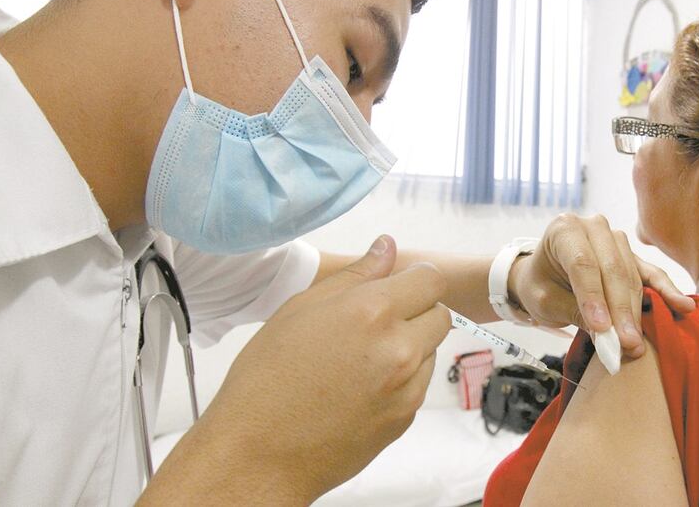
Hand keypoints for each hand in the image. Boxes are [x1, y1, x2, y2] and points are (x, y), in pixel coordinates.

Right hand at [142, 236, 450, 503]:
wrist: (258, 452)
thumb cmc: (267, 377)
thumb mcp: (302, 308)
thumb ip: (355, 275)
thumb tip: (387, 246)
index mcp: (372, 311)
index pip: (431, 279)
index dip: (416, 278)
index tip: (398, 284)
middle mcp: (398, 347)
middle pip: (440, 313)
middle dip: (418, 309)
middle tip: (379, 321)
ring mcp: (406, 387)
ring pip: (432, 349)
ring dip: (412, 344)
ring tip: (363, 357)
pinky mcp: (405, 418)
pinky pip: (419, 384)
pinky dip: (403, 378)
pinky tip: (363, 385)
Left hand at [508, 214, 694, 358]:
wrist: (543, 275)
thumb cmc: (540, 285)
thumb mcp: (546, 300)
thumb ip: (576, 312)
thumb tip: (608, 336)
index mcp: (564, 229)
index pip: (583, 264)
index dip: (594, 298)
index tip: (602, 330)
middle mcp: (593, 227)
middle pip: (612, 270)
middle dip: (620, 311)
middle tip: (627, 344)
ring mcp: (615, 238)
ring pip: (631, 275)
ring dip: (636, 311)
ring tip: (638, 343)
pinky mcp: (632, 255)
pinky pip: (651, 273)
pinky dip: (666, 291)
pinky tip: (684, 306)